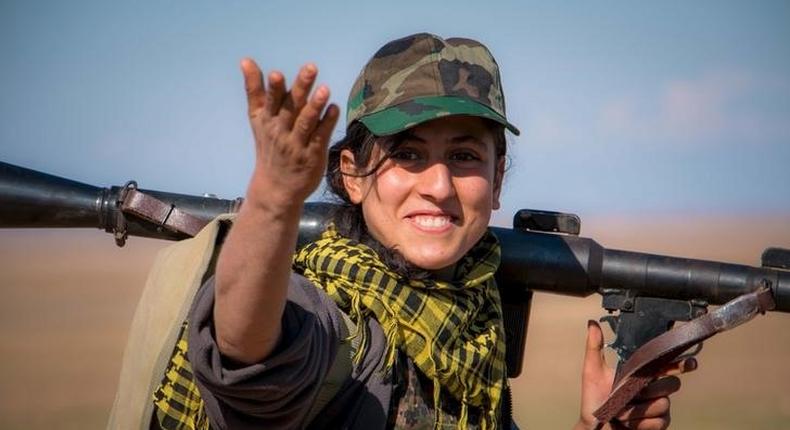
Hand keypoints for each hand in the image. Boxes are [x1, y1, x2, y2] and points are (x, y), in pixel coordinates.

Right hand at [241, 58, 339, 210]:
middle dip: (300, 87)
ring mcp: (297, 144)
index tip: (277, 74)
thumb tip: (245, 60)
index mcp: (267, 119)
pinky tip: (334, 108)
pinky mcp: (312, 154)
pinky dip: (327, 122)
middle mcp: (281, 131)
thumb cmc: (269, 145)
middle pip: (291, 106)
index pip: (270, 101)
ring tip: (325, 89)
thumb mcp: (257, 118)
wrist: (276, 187)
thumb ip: (254, 89)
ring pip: (307, 122)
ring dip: (316, 105)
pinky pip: (320, 136)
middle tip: (311, 68)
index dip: (274, 89)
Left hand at [574, 321, 697, 429]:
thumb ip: (594, 347)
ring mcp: (659, 406)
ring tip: (621, 411)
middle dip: (649, 390)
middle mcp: (654, 388)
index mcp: (642, 373)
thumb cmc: (594, 400)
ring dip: (638, 409)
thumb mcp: (592, 371)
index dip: (682, 362)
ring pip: (663, 404)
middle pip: (671, 384)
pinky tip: (628, 422)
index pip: (668, 364)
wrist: (595, 428)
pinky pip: (659, 421)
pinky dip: (640, 422)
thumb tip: (592, 323)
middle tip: (629, 394)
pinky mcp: (659, 423)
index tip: (690, 362)